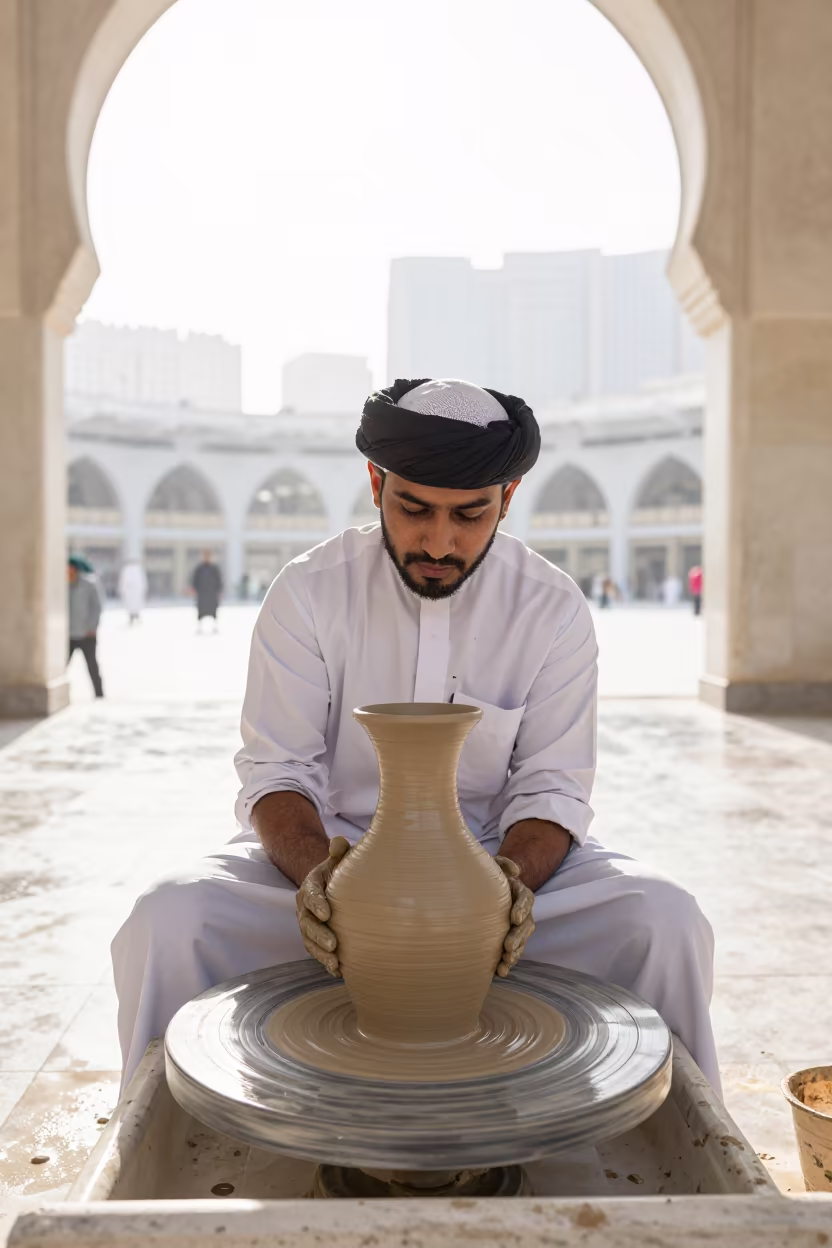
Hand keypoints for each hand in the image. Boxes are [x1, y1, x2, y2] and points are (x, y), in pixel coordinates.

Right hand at [295, 836, 350, 975]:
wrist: (332, 885)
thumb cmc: (339, 871)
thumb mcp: (339, 859)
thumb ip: (339, 851)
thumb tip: (338, 842)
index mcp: (310, 886)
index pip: (311, 895)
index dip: (317, 904)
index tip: (327, 913)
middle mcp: (305, 908)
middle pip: (308, 923)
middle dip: (319, 935)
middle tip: (334, 944)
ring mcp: (308, 925)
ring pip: (310, 941)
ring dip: (321, 954)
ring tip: (335, 963)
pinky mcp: (315, 939)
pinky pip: (317, 952)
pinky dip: (326, 963)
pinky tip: (339, 972)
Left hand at [494, 856, 534, 977]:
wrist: (485, 888)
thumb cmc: (490, 875)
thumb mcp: (494, 864)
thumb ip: (503, 864)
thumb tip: (515, 872)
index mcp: (519, 892)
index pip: (526, 899)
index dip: (522, 909)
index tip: (515, 919)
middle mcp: (522, 911)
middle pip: (526, 925)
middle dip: (518, 937)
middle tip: (507, 947)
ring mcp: (517, 927)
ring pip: (521, 941)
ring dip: (515, 953)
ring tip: (505, 962)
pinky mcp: (508, 938)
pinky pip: (512, 951)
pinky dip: (507, 962)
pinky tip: (500, 972)